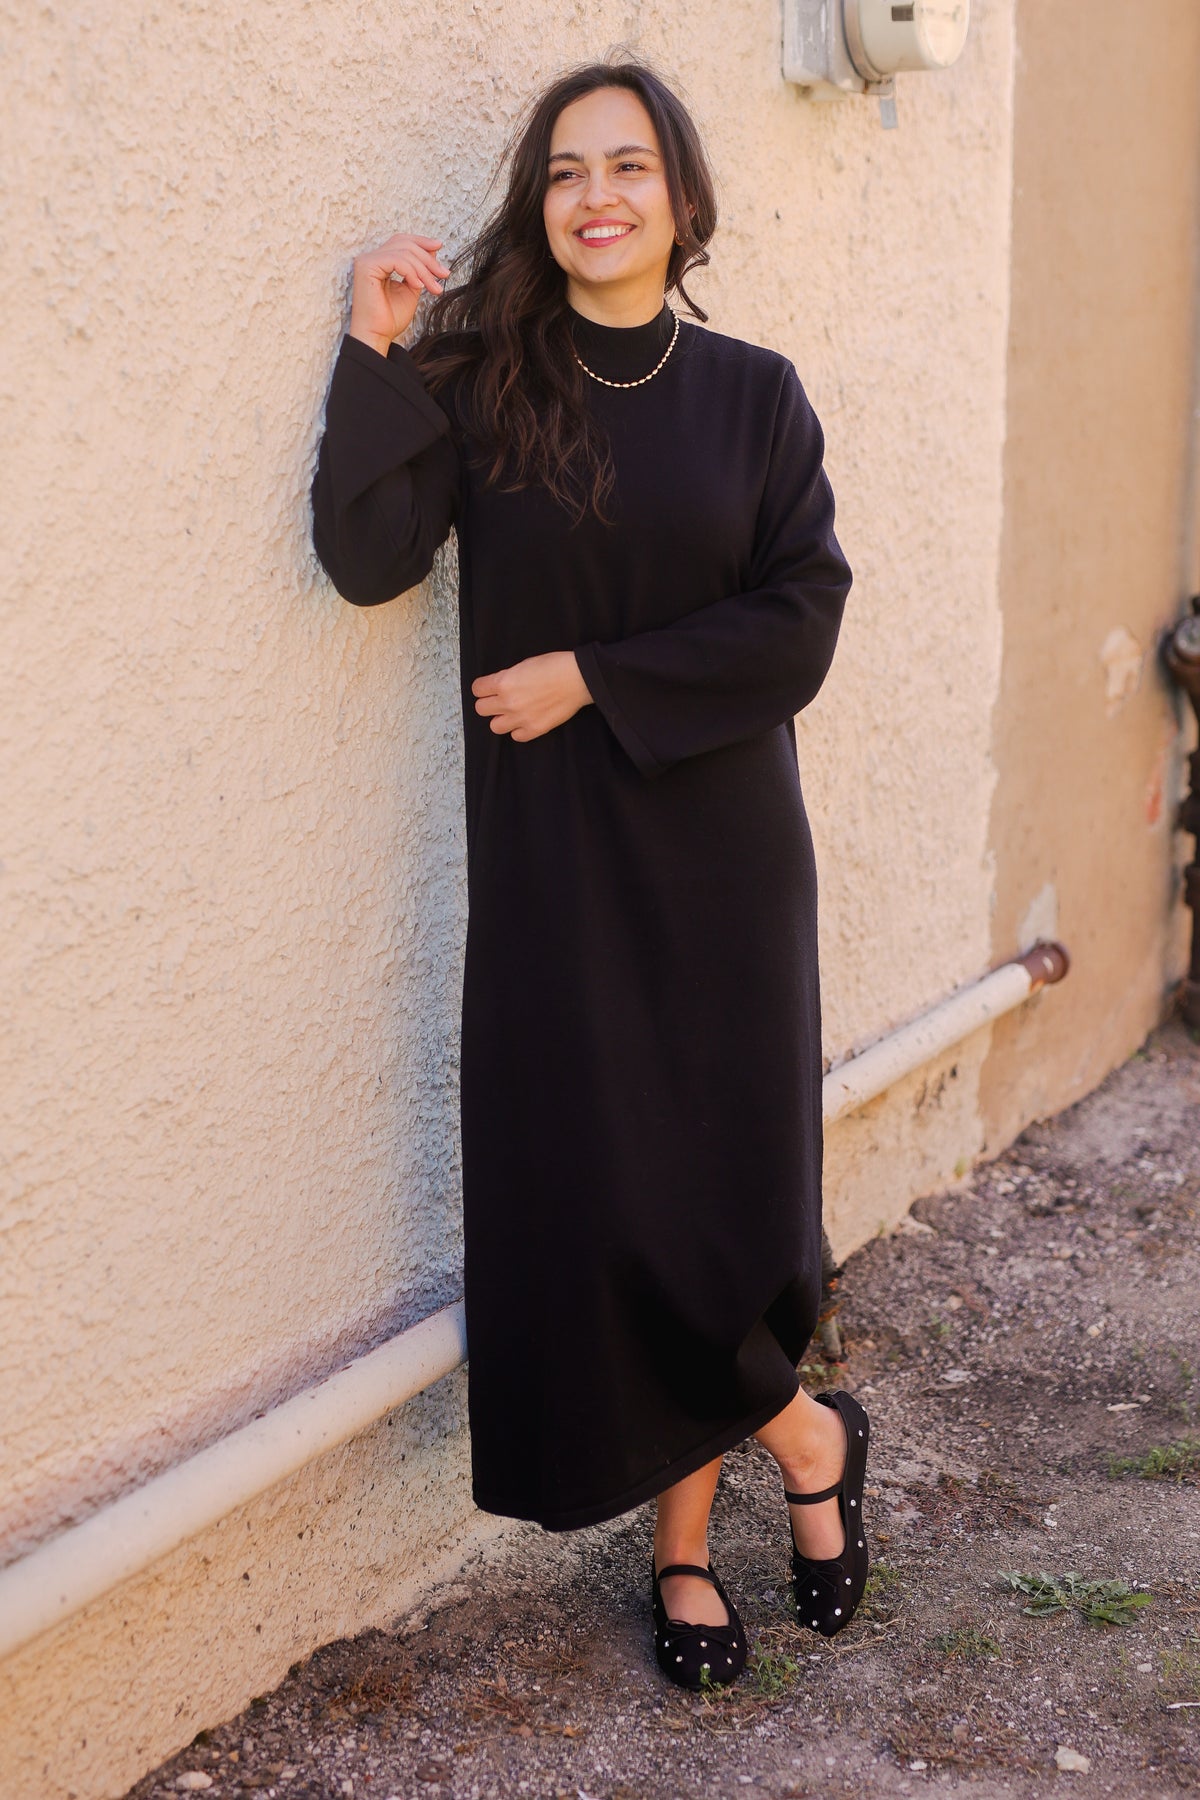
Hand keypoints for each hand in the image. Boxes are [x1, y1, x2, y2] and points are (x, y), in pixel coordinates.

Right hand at [348, 232, 451, 356]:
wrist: (377, 336)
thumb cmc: (391, 318)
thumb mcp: (411, 289)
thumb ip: (419, 270)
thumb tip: (432, 250)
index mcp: (380, 261)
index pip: (401, 242)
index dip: (421, 241)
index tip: (439, 246)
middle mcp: (371, 258)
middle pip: (405, 244)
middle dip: (428, 259)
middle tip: (443, 274)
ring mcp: (367, 261)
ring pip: (404, 252)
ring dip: (424, 270)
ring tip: (433, 287)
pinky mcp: (366, 266)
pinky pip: (397, 260)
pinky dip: (411, 272)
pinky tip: (418, 286)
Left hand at [471, 652, 593, 741]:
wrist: (578, 678)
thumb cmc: (554, 666)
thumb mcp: (523, 665)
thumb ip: (507, 678)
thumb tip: (499, 687)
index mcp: (503, 682)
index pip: (477, 689)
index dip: (483, 687)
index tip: (488, 688)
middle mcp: (508, 702)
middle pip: (481, 709)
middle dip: (489, 703)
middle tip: (499, 700)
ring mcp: (521, 718)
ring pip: (495, 726)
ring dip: (501, 719)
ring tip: (512, 712)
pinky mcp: (535, 729)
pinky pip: (516, 736)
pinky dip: (519, 729)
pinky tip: (526, 720)